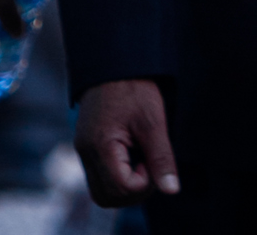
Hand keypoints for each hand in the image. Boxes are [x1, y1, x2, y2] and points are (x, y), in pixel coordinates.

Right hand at [75, 80, 180, 205]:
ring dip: (125, 185)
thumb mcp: (153, 120)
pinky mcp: (88, 145)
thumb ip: (161, 157)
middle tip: (151, 165)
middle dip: (133, 190)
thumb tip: (172, 190)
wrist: (115, 58)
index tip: (155, 158)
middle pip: (107, 197)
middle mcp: (86, 152)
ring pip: (102, 190)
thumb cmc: (134, 85)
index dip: (144, 182)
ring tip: (143, 159)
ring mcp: (84, 150)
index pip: (121, 188)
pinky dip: (118, 174)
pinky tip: (134, 154)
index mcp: (99, 146)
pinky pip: (100, 175)